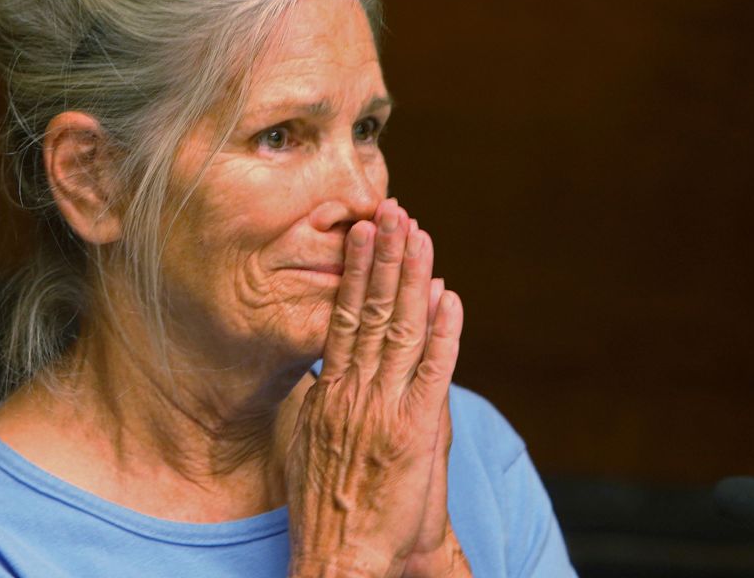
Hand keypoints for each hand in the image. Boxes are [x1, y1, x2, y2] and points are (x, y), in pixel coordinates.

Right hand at [287, 199, 464, 576]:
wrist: (341, 557)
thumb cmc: (324, 507)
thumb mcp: (305, 445)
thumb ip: (316, 402)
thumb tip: (317, 369)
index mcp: (329, 394)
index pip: (342, 318)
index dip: (357, 273)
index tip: (364, 233)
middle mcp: (354, 394)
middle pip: (370, 311)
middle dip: (386, 258)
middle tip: (393, 210)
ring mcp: (385, 410)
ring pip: (400, 330)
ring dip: (412, 279)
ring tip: (419, 235)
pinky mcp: (416, 432)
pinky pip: (432, 372)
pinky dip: (443, 332)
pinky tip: (448, 297)